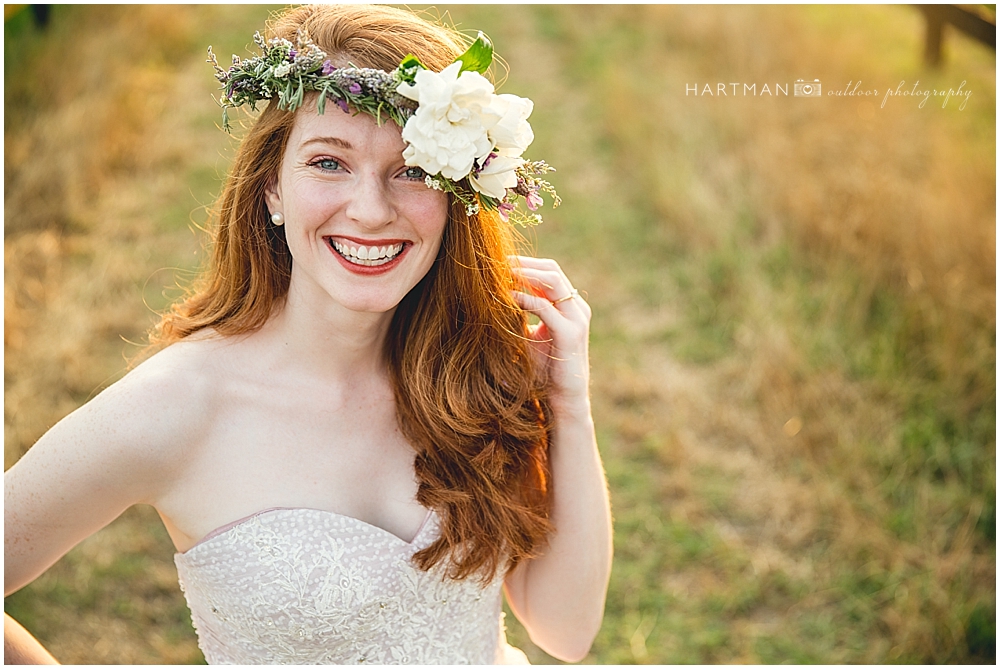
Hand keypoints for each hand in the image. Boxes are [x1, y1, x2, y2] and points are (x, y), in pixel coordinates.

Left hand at [509, 256, 591, 415]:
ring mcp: (576, 319)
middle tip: (497, 262)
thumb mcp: (531, 337)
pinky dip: (524, 298)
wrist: (564, 399)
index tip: (500, 262)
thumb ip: (522, 317)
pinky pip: (545, 307)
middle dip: (524, 264)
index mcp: (570, 306)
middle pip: (552, 270)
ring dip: (524, 275)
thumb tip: (494, 300)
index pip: (550, 272)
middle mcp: (576, 308)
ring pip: (552, 282)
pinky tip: (506, 297)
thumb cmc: (545, 370)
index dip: (526, 264)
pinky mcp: (570, 333)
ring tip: (501, 274)